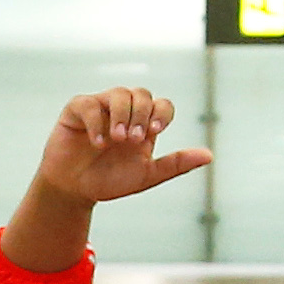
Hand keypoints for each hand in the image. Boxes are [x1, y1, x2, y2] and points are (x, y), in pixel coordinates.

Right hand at [33, 86, 208, 211]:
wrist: (74, 190)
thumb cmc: (110, 180)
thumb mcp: (147, 175)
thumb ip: (176, 164)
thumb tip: (209, 156)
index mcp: (144, 124)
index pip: (162, 105)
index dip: (162, 113)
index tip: (155, 132)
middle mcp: (124, 111)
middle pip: (142, 94)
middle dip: (142, 114)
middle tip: (135, 139)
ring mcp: (101, 108)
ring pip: (119, 93)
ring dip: (122, 114)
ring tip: (118, 139)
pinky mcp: (77, 110)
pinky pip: (89, 104)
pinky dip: (96, 121)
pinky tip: (99, 142)